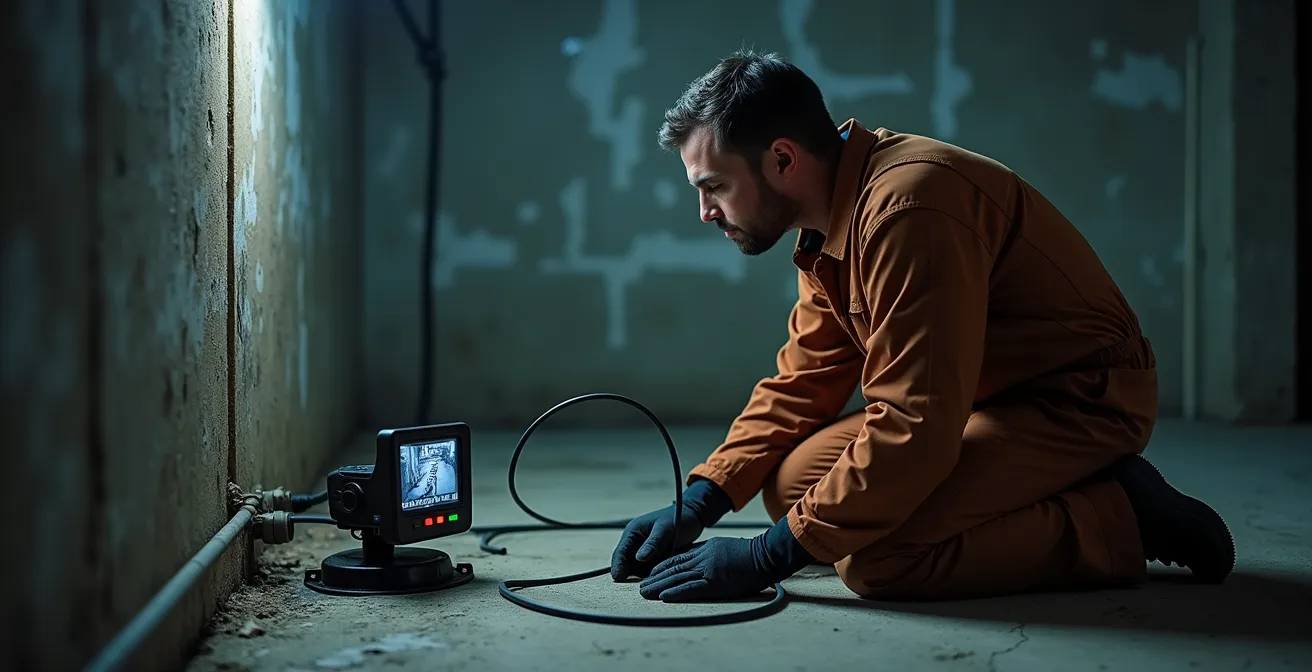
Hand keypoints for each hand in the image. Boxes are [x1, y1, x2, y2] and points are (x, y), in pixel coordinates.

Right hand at [610, 503, 706, 580]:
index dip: (618, 565)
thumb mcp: (666, 529)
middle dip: (630, 574)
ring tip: (654, 579)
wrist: (692, 517)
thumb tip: (639, 558)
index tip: (618, 577)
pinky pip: (649, 570)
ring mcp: (644, 552)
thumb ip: (653, 543)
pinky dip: (653, 575)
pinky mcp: (653, 558)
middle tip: (640, 584)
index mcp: (633, 532)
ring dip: (643, 576)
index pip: (620, 552)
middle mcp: (636, 543)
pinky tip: (661, 577)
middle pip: (626, 564)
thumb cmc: (679, 517)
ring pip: (638, 570)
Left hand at [638, 536, 773, 601]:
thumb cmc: (750, 553)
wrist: (764, 555)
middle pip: (673, 568)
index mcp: (705, 549)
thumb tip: (700, 559)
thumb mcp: (724, 546)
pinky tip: (663, 597)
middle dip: (655, 577)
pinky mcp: (714, 583)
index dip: (662, 566)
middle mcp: (702, 558)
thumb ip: (710, 552)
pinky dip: (675, 592)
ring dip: (659, 585)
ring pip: (677, 578)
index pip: (678, 557)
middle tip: (641, 585)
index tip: (650, 573)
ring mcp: (707, 570)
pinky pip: (691, 588)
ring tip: (645, 592)